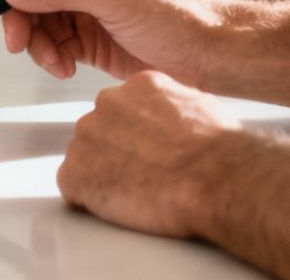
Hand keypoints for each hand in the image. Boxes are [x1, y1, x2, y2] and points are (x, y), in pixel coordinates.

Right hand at [0, 0, 234, 82]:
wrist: (215, 57)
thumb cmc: (184, 17)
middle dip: (20, 15)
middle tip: (16, 41)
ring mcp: (90, 4)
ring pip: (40, 18)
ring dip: (38, 42)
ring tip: (54, 62)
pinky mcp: (92, 35)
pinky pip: (55, 42)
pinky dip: (52, 57)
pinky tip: (66, 68)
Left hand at [55, 71, 242, 238]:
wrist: (214, 177)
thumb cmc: (217, 149)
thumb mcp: (200, 104)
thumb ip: (173, 104)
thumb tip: (173, 115)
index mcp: (137, 85)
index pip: (121, 110)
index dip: (135, 138)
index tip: (148, 154)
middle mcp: (107, 103)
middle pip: (100, 132)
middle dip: (116, 154)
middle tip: (143, 176)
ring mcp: (87, 136)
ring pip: (85, 159)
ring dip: (103, 176)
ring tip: (137, 192)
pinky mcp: (76, 172)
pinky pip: (72, 187)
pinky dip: (90, 200)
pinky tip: (119, 204)